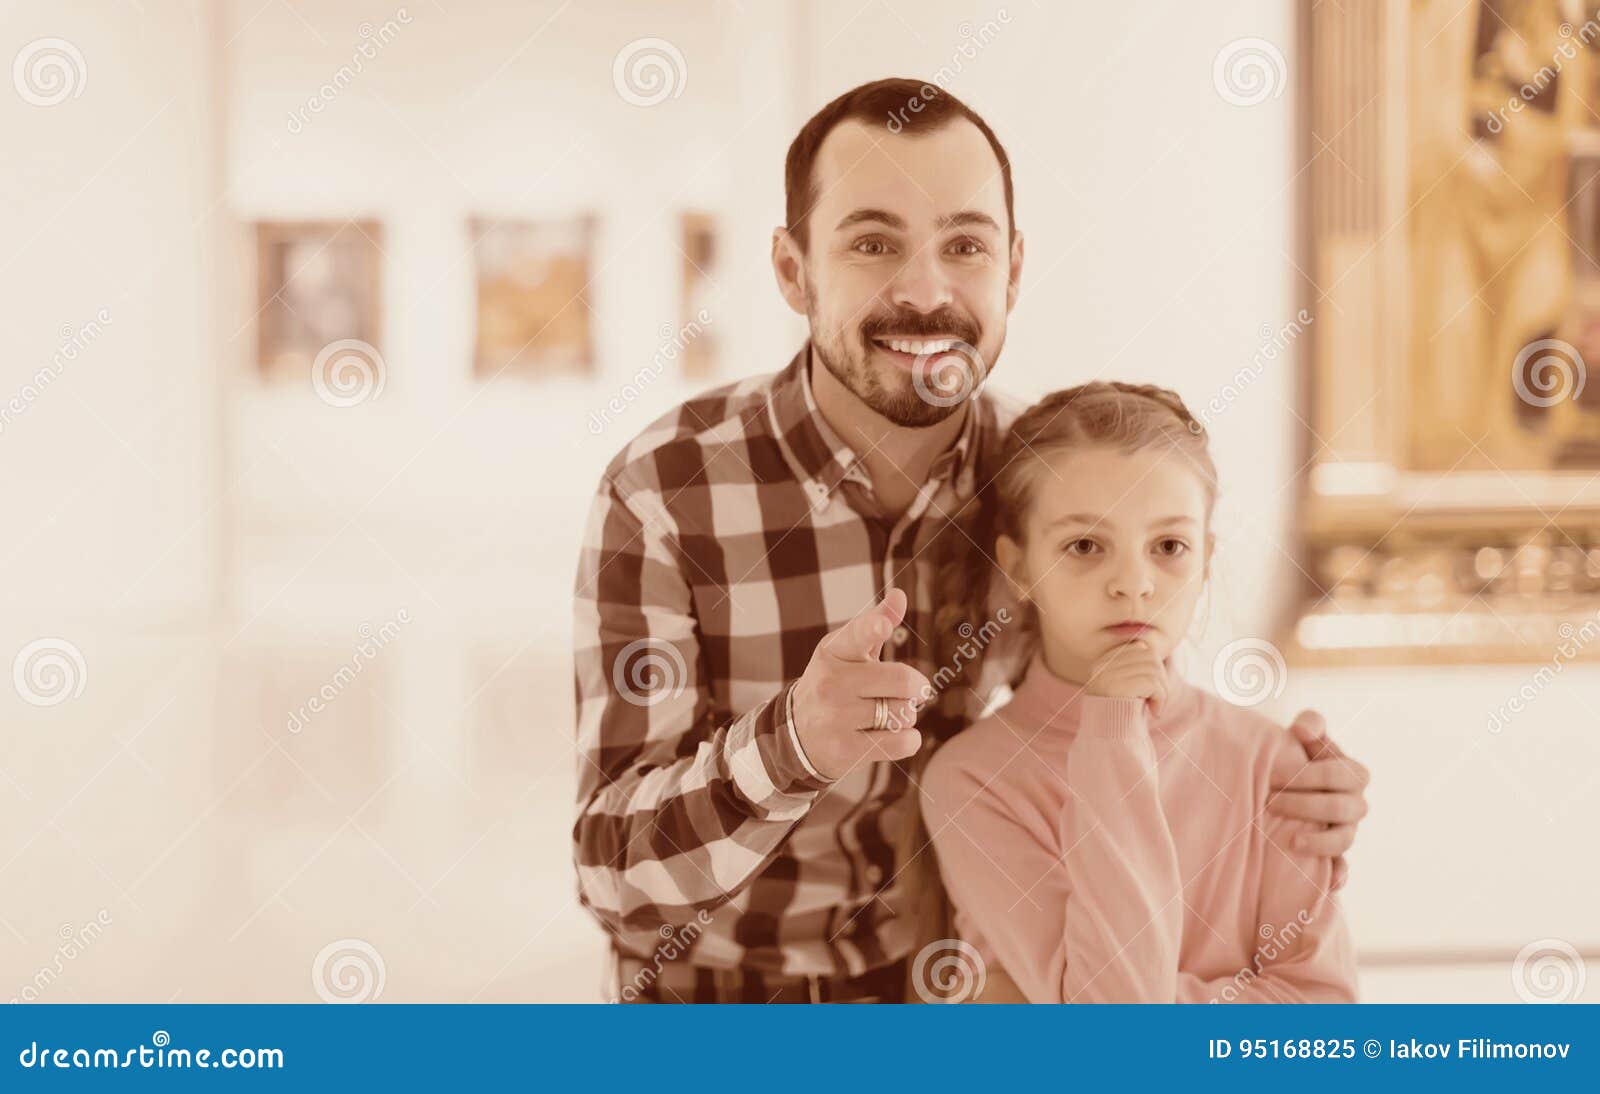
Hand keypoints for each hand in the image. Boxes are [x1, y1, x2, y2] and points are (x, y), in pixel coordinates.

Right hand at [791, 588, 932, 779]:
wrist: (797, 736)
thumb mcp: (848, 652)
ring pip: (903, 712)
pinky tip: (897, 734)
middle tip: (912, 691)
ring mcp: (835, 718)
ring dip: (907, 714)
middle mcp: (831, 683)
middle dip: (916, 687)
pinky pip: (900, 743)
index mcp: (832, 652)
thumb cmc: (836, 684)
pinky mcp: (845, 750)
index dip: (873, 629)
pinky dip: (909, 739)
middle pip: (901, 680)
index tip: (883, 626)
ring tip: (889, 714)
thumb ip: (875, 623)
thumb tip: (900, 594)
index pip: (856, 636)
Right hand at [1084, 639, 1168, 714]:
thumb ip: (1132, 665)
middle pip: (1150, 656)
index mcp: (1103, 662)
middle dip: (1161, 678)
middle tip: (1157, 699)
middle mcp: (1103, 666)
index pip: (1140, 648)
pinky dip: (1161, 699)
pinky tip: (1154, 712)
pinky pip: (1154, 683)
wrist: (1108, 742)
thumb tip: (1145, 643)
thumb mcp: (1125, 684)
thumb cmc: (1121, 714)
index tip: (1150, 688)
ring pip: (1155, 669)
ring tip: (1155, 707)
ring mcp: (1109, 676)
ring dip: (1163, 691)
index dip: (1152, 666)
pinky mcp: (1118, 688)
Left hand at [1267, 710, 1369, 889]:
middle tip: (1269, 802)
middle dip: (1306, 805)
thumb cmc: (1297, 757)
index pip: (1340, 774)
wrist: (1287, 785)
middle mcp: (1354, 804)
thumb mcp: (1304, 738)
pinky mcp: (1335, 854)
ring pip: (1344, 840)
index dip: (1310, 775)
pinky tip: (1327, 884)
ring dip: (1321, 842)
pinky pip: (1342, 869)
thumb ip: (1310, 725)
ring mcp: (1347, 831)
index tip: (1274, 777)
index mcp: (1352, 774)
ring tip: (1291, 840)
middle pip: (1341, 808)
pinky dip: (1337, 877)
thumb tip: (1303, 728)